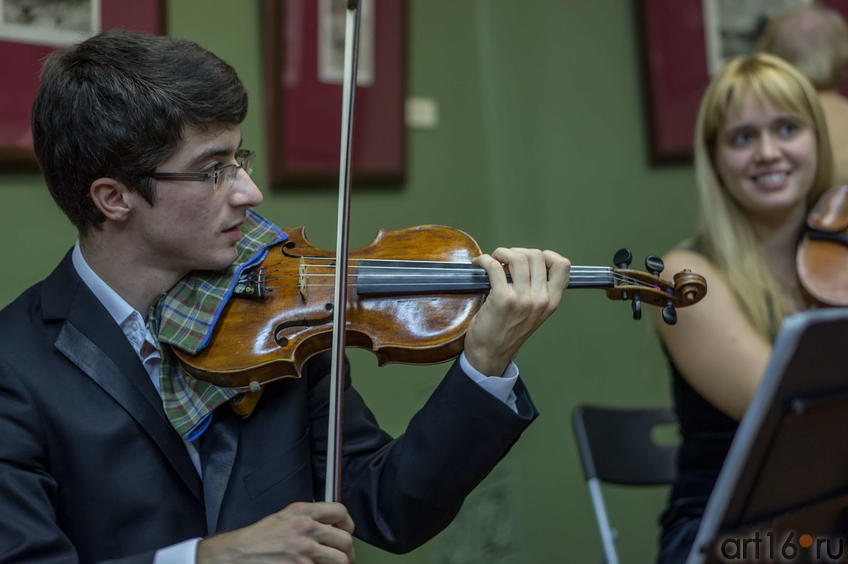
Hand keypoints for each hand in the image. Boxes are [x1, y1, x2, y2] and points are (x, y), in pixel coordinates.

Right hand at [196, 501, 354, 562]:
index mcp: (302, 512)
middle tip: (344, 555)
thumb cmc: (259, 537)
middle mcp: (306, 529)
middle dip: (347, 550)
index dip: (347, 523)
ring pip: (341, 560)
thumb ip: (307, 516)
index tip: (346, 531)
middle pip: (345, 540)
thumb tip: (328, 523)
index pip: (340, 511)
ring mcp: (305, 552)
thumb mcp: (284, 516)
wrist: (239, 553)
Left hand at [463, 248, 569, 374]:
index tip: (531, 258)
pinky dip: (484, 260)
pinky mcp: (503, 299)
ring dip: (502, 253)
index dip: (547, 255)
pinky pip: (495, 266)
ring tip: (494, 259)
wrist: (491, 353)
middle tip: (505, 260)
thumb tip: (524, 261)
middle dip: (518, 252)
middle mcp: (541, 299)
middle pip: (536, 255)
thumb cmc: (508, 332)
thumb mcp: (534, 313)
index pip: (563, 266)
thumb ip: (538, 291)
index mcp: (552, 301)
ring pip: (517, 257)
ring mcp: (523, 299)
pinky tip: (479, 264)